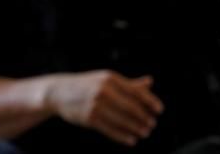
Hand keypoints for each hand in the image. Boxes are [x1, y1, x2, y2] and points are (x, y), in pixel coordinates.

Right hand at [48, 70, 162, 146]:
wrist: (60, 92)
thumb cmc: (88, 85)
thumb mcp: (108, 79)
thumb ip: (129, 83)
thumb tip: (149, 82)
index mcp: (111, 78)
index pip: (135, 91)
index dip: (150, 101)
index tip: (159, 110)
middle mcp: (104, 90)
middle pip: (130, 106)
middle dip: (143, 117)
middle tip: (152, 125)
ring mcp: (96, 104)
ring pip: (121, 119)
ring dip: (135, 128)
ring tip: (145, 133)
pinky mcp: (89, 117)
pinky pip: (109, 129)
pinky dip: (122, 135)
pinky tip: (131, 140)